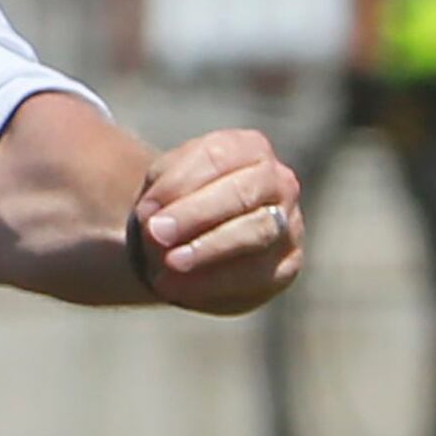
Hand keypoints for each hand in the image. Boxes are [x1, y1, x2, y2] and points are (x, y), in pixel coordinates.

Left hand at [129, 127, 303, 314]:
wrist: (193, 237)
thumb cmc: (179, 198)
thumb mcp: (165, 183)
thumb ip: (163, 194)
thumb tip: (157, 225)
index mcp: (249, 148)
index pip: (217, 157)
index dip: (178, 183)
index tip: (145, 209)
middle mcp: (279, 182)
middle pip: (241, 194)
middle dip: (195, 215)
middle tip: (155, 233)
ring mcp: (290, 225)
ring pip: (255, 233)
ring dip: (207, 249)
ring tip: (169, 263)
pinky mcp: (286, 266)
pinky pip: (256, 275)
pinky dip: (213, 281)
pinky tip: (178, 287)